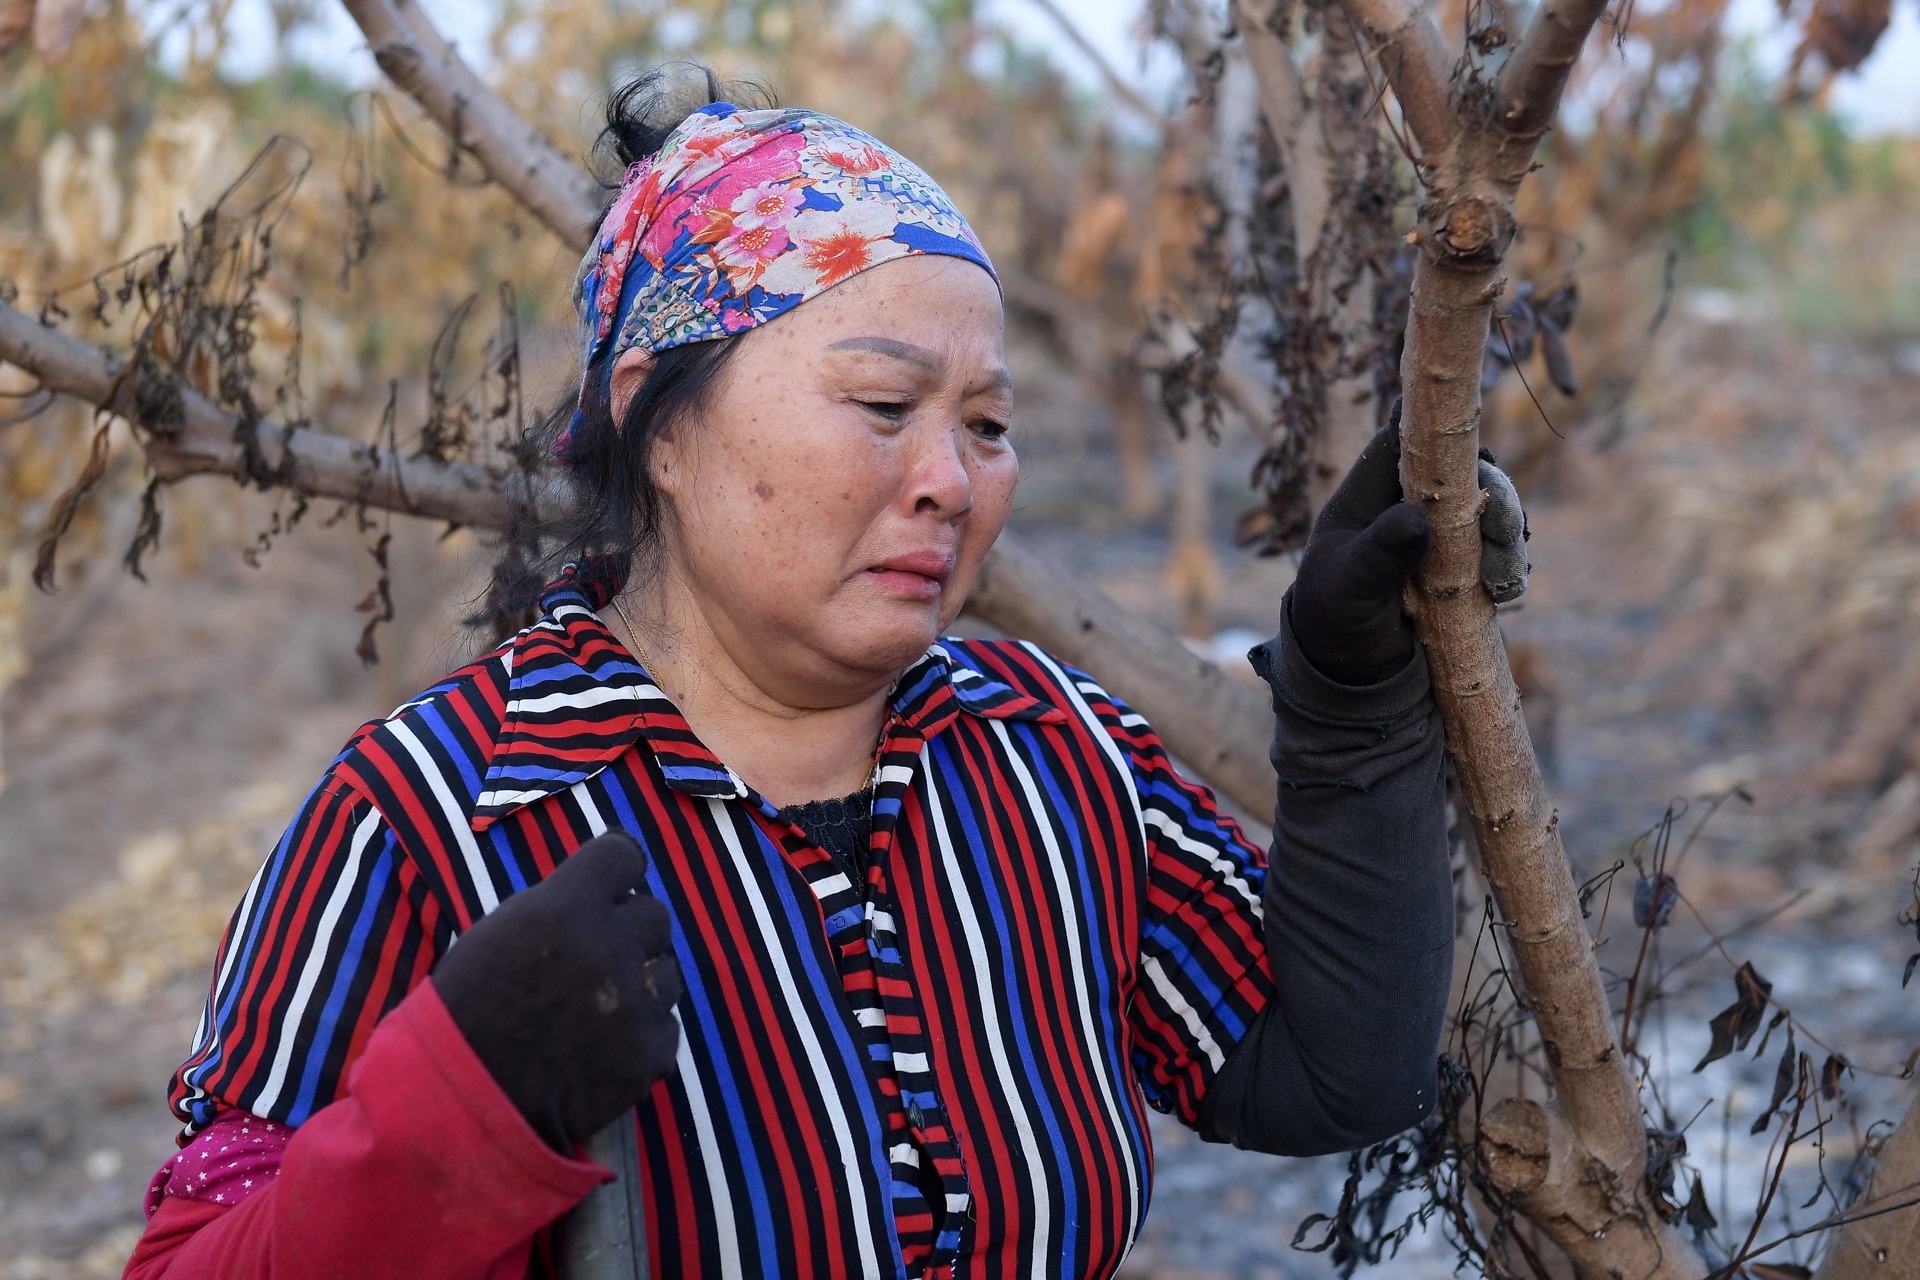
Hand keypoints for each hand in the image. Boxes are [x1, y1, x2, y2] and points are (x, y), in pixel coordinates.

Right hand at [431, 831, 682, 1151]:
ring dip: (642, 984)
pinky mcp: (649, 1053)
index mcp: (566, 908)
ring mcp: (636, 1002)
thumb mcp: (498, 936)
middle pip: (654, 915)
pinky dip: (642, 1037)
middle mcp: (610, 946)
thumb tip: (601, 893)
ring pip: (667, 972)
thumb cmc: (463, 1016)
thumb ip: (557, 909)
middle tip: (599, 960)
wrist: (461, 1105)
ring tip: (598, 1012)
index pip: (622, 857)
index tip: (613, 886)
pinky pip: (666, 1027)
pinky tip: (604, 1051)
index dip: (617, 872)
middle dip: (630, 933)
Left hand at [1290, 404, 1528, 685]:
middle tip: (1506, 528)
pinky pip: (1497, 552)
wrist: (1352, 676)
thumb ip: (1379, 553)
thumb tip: (1415, 520)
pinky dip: (1510, 564)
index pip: (1400, 446)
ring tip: (1505, 573)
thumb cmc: (1334, 623)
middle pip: (1459, 475)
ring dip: (1508, 535)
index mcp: (1365, 500)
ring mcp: (1435, 540)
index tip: (1478, 450)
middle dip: (1492, 495)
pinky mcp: (1461, 570)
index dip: (1437, 438)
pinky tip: (1508, 588)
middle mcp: (1403, 511)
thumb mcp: (1350, 587)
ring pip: (1486, 513)